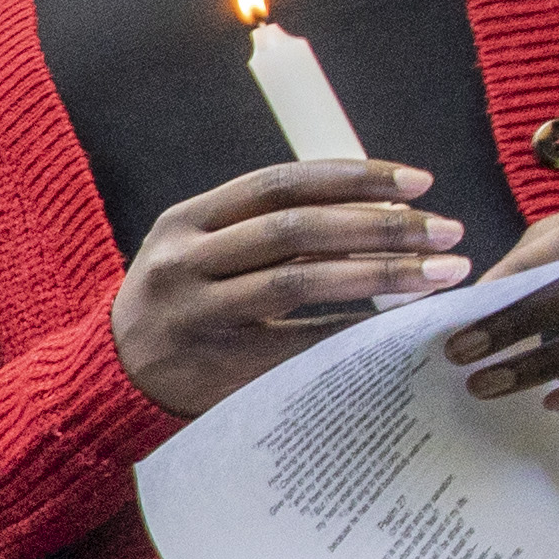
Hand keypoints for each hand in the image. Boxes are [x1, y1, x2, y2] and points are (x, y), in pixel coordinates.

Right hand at [111, 156, 463, 417]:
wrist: (111, 380)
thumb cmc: (178, 309)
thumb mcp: (201, 256)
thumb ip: (263, 231)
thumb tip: (376, 211)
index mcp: (186, 221)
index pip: (280, 184)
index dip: (354, 178)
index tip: (419, 183)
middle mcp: (184, 261)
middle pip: (296, 229)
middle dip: (382, 225)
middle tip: (446, 231)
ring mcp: (195, 313)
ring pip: (298, 280)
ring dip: (380, 273)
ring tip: (442, 273)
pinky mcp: (213, 363)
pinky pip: (297, 341)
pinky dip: (351, 329)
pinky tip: (397, 325)